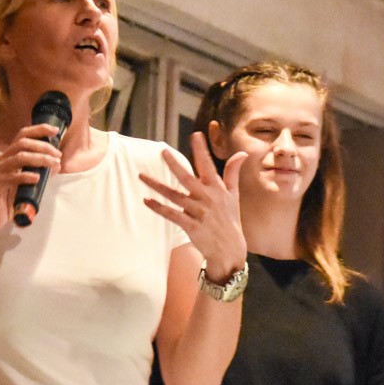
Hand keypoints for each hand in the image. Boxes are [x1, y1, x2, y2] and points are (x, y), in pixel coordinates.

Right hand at [0, 123, 61, 242]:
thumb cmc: (6, 202)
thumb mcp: (24, 184)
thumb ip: (37, 173)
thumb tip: (56, 165)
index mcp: (7, 158)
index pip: (22, 136)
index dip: (38, 130)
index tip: (55, 130)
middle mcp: (0, 161)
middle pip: (22, 143)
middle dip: (43, 146)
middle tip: (58, 155)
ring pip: (19, 157)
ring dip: (40, 159)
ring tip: (53, 164)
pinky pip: (12, 177)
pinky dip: (27, 176)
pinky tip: (37, 178)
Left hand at [140, 132, 247, 279]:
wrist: (229, 249)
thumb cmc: (230, 219)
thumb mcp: (234, 195)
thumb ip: (233, 173)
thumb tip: (241, 153)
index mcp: (217, 188)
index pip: (208, 165)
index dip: (201, 150)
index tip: (195, 135)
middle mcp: (207, 198)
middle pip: (187, 178)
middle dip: (174, 164)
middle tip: (162, 151)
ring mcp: (198, 212)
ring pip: (174, 195)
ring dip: (157, 185)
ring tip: (142, 175)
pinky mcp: (190, 226)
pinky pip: (171, 214)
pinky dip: (158, 207)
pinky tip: (146, 200)